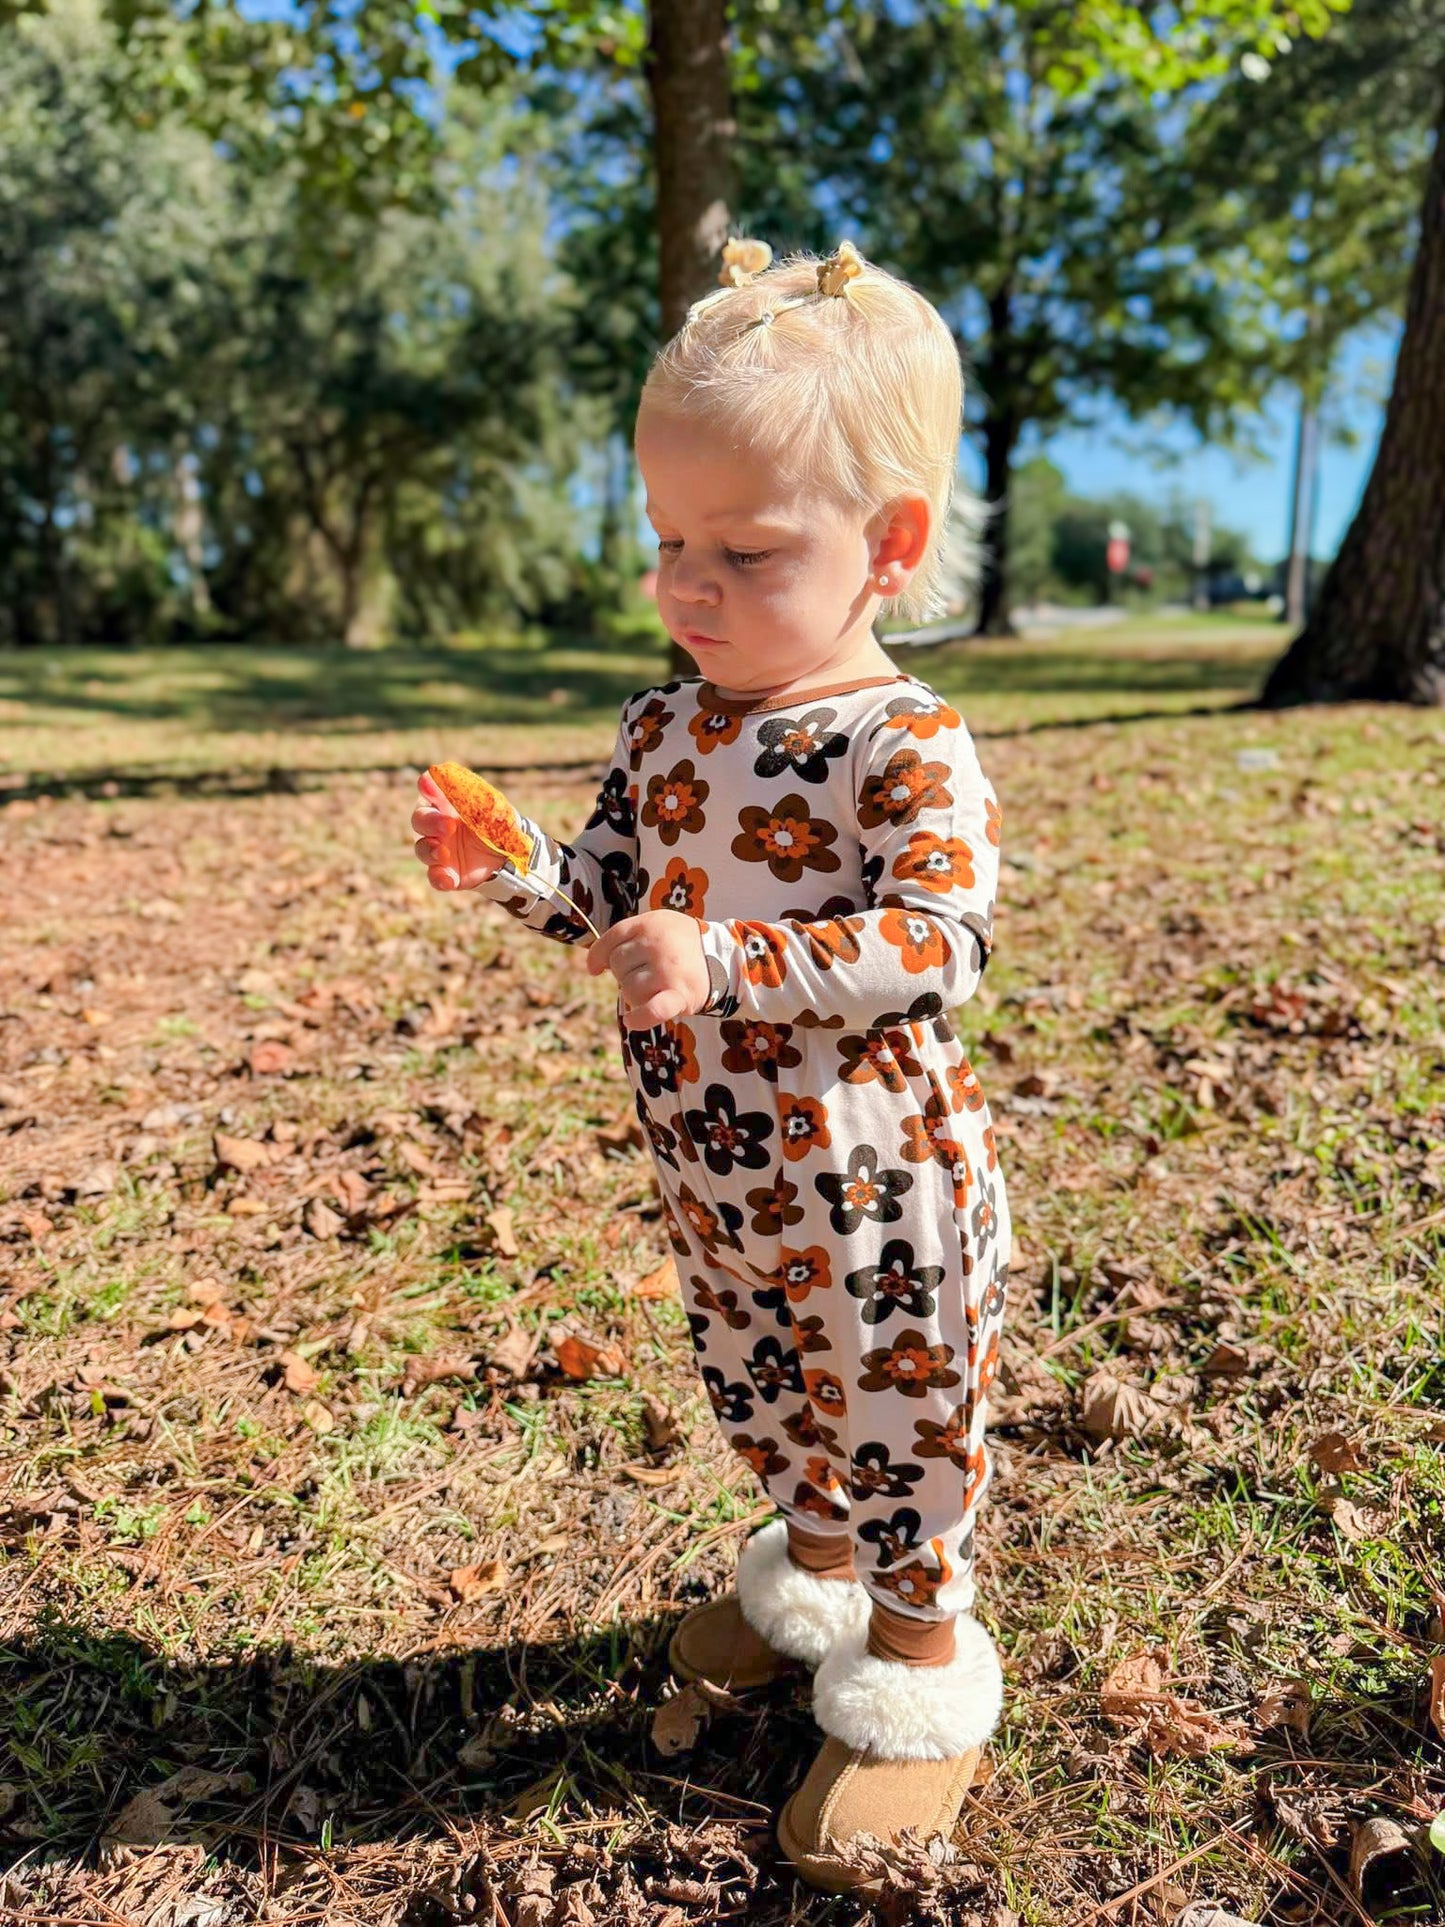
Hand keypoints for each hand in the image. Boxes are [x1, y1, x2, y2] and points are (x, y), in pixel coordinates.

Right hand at [411, 771, 504, 890]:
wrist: (511, 857)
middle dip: (429, 822)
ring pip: (421, 848)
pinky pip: (434, 876)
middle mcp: (437, 825)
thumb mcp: (497, 810)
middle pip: (419, 819)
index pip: (429, 789)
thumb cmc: (498, 824)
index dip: (427, 786)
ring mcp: (439, 849)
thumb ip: (483, 800)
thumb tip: (477, 793)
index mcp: (447, 803)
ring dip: (429, 850)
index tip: (427, 783)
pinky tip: (449, 879)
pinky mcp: (445, 872)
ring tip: (442, 852)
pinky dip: (439, 878)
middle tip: (448, 826)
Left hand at [586, 911, 709, 1029]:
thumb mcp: (654, 924)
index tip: (596, 968)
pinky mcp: (678, 995)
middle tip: (647, 971)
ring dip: (635, 993)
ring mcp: (667, 971)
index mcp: (648, 925)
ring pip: (628, 989)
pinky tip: (632, 1021)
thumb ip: (623, 935)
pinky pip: (653, 1010)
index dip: (598, 957)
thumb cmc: (679, 942)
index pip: (610, 942)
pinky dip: (640, 1018)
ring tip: (654, 986)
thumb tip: (592, 967)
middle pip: (618, 966)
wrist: (721, 956)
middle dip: (626, 972)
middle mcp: (656, 946)